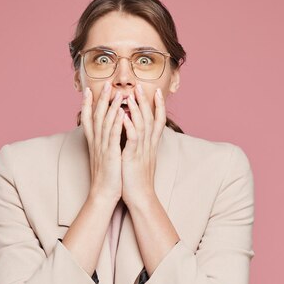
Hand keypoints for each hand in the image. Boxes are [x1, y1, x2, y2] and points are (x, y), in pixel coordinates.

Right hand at [81, 82, 124, 202]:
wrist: (103, 195)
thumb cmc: (106, 177)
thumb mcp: (103, 157)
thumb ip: (104, 144)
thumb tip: (107, 135)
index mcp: (94, 143)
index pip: (89, 119)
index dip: (88, 104)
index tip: (88, 90)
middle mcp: (96, 142)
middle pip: (96, 116)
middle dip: (100, 98)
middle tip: (105, 83)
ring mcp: (102, 147)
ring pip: (105, 121)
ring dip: (110, 105)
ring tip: (116, 91)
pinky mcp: (110, 154)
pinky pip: (113, 134)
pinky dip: (116, 121)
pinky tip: (121, 110)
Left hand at [120, 84, 165, 205]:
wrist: (141, 197)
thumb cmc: (137, 179)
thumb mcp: (142, 158)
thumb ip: (141, 144)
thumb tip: (137, 133)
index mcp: (150, 144)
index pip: (158, 121)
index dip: (159, 106)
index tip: (157, 91)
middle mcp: (148, 145)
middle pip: (150, 118)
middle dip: (146, 101)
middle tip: (140, 86)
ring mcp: (142, 150)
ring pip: (142, 125)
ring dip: (137, 109)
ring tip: (131, 94)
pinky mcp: (134, 157)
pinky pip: (132, 138)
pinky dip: (128, 126)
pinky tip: (123, 116)